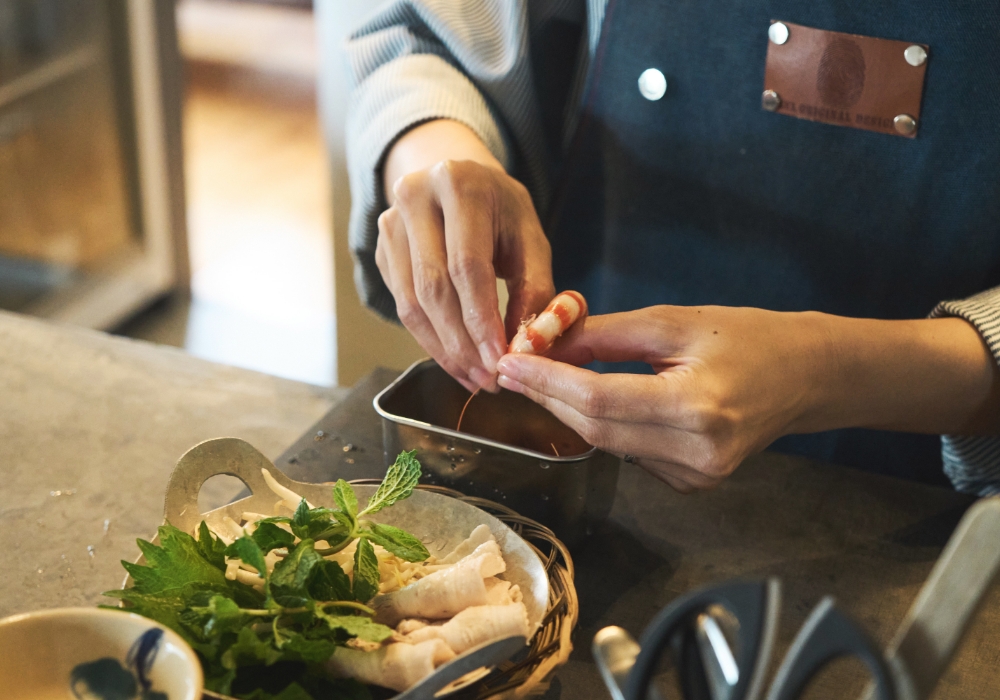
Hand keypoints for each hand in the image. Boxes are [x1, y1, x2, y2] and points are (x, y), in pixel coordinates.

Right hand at [377, 120, 553, 392]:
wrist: (458, 180)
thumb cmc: (502, 212)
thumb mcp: (531, 239)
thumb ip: (534, 290)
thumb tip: (523, 347)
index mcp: (459, 185)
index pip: (467, 265)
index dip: (481, 318)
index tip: (499, 359)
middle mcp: (415, 198)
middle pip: (433, 288)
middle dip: (462, 343)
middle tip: (489, 379)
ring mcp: (390, 224)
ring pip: (411, 304)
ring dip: (444, 350)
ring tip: (475, 378)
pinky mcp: (381, 251)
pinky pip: (402, 307)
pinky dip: (431, 341)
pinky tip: (457, 362)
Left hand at [496, 306, 999, 492]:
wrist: (807, 377)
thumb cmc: (749, 337)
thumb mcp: (674, 323)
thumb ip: (604, 336)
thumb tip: (542, 343)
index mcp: (697, 408)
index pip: (598, 400)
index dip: (546, 382)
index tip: (508, 362)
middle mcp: (696, 453)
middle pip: (595, 428)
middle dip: (548, 395)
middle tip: (514, 365)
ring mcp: (695, 476)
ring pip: (606, 442)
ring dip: (571, 409)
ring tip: (550, 372)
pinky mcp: (691, 483)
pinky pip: (628, 452)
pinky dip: (604, 424)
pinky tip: (599, 397)